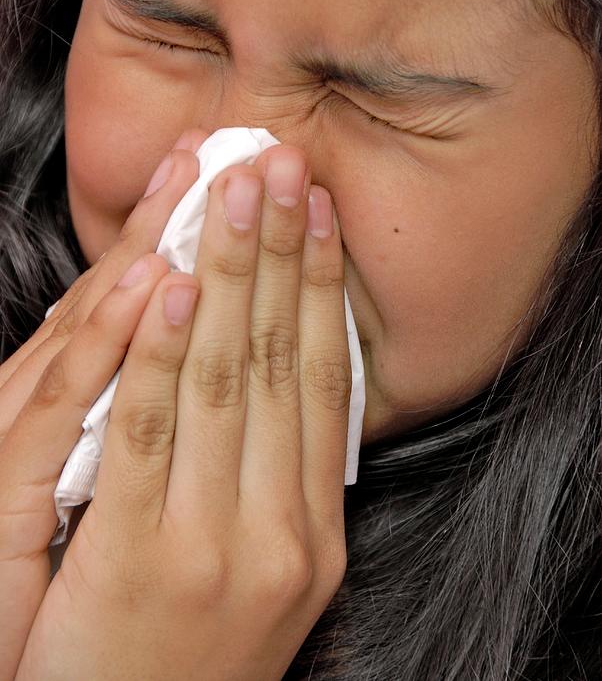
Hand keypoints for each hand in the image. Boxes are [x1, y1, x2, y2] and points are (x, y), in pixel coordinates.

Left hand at [15, 143, 350, 680]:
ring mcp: (218, 545)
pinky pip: (153, 431)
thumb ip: (281, 482)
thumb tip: (294, 379)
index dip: (321, 286)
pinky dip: (162, 350)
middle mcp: (284, 534)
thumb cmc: (192, 657)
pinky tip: (169, 284)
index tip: (317, 210)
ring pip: (226, 380)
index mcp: (317, 535)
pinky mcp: (143, 559)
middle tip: (280, 163)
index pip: (324, 381)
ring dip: (229, 275)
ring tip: (233, 193)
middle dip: (280, 252)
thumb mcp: (267, 577)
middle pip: (281, 362)